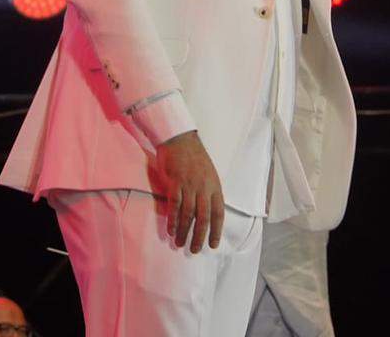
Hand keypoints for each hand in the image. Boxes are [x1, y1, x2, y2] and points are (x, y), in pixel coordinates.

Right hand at [155, 131, 223, 252]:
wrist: (180, 139)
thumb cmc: (195, 156)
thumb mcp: (209, 173)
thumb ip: (209, 191)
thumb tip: (208, 211)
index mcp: (215, 186)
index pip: (219, 213)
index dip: (216, 231)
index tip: (213, 244)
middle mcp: (204, 188)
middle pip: (203, 218)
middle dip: (199, 236)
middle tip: (195, 250)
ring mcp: (189, 185)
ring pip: (188, 214)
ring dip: (183, 231)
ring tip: (179, 243)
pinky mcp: (175, 183)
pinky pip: (175, 205)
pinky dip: (172, 219)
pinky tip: (170, 229)